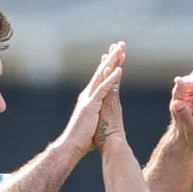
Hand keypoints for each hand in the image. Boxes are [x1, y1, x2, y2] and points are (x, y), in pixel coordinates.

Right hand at [59, 42, 125, 157]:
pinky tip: (119, 70)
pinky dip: (111, 79)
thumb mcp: (91, 123)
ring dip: (112, 62)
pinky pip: (103, 89)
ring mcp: (88, 99)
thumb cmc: (81, 139)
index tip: (116, 55)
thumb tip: (100, 119)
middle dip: (112, 57)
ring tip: (121, 50)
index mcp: (88, 99)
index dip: (108, 65)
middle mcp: (87, 95)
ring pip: (102, 76)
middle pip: (101, 72)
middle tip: (121, 44)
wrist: (71, 146)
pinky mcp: (91, 105)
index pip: (100, 78)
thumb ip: (96, 116)